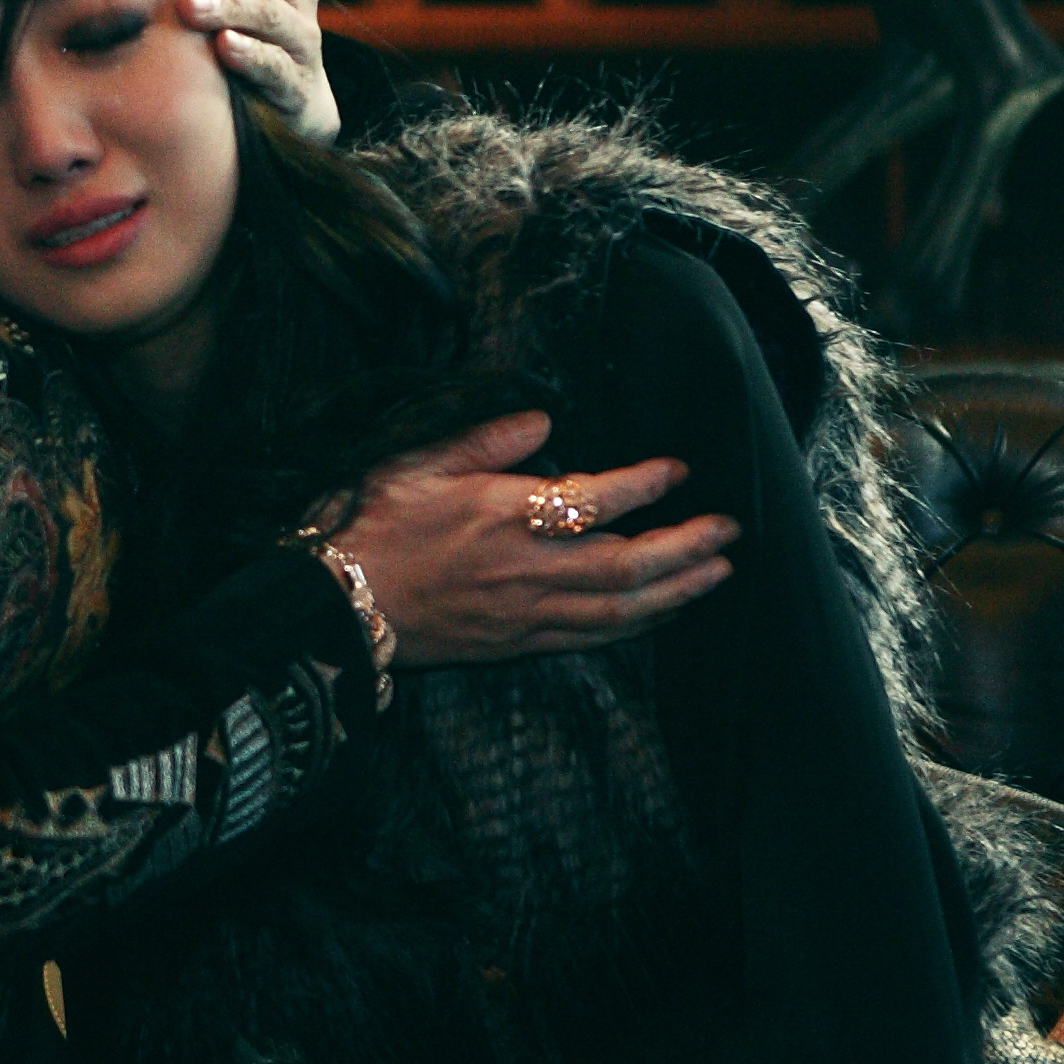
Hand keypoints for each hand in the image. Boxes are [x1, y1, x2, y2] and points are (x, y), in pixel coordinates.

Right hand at [326, 408, 735, 665]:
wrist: (332, 607)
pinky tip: (661, 612)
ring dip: (677, 590)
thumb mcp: (417, 460)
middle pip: (627, 564)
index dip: (646, 485)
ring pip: (620, 609)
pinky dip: (635, 625)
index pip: (597, 500)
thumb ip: (486, 438)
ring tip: (718, 571)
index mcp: (504, 515)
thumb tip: (543, 421)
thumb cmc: (369, 525)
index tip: (679, 470)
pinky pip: (590, 638)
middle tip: (730, 529)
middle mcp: (526, 569)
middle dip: (686, 546)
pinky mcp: (516, 643)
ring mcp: (524, 613)